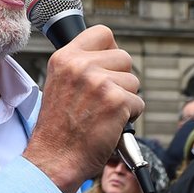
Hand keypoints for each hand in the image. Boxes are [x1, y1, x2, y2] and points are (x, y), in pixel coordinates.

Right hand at [25, 25, 142, 192]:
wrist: (54, 159)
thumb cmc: (58, 128)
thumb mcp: (59, 84)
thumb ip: (80, 66)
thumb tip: (108, 57)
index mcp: (65, 58)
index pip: (103, 33)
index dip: (110, 50)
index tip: (107, 65)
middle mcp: (81, 66)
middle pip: (124, 58)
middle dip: (121, 79)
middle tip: (102, 100)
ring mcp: (100, 83)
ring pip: (134, 82)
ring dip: (125, 99)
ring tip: (103, 114)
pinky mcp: (116, 102)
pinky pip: (139, 103)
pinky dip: (130, 117)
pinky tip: (109, 125)